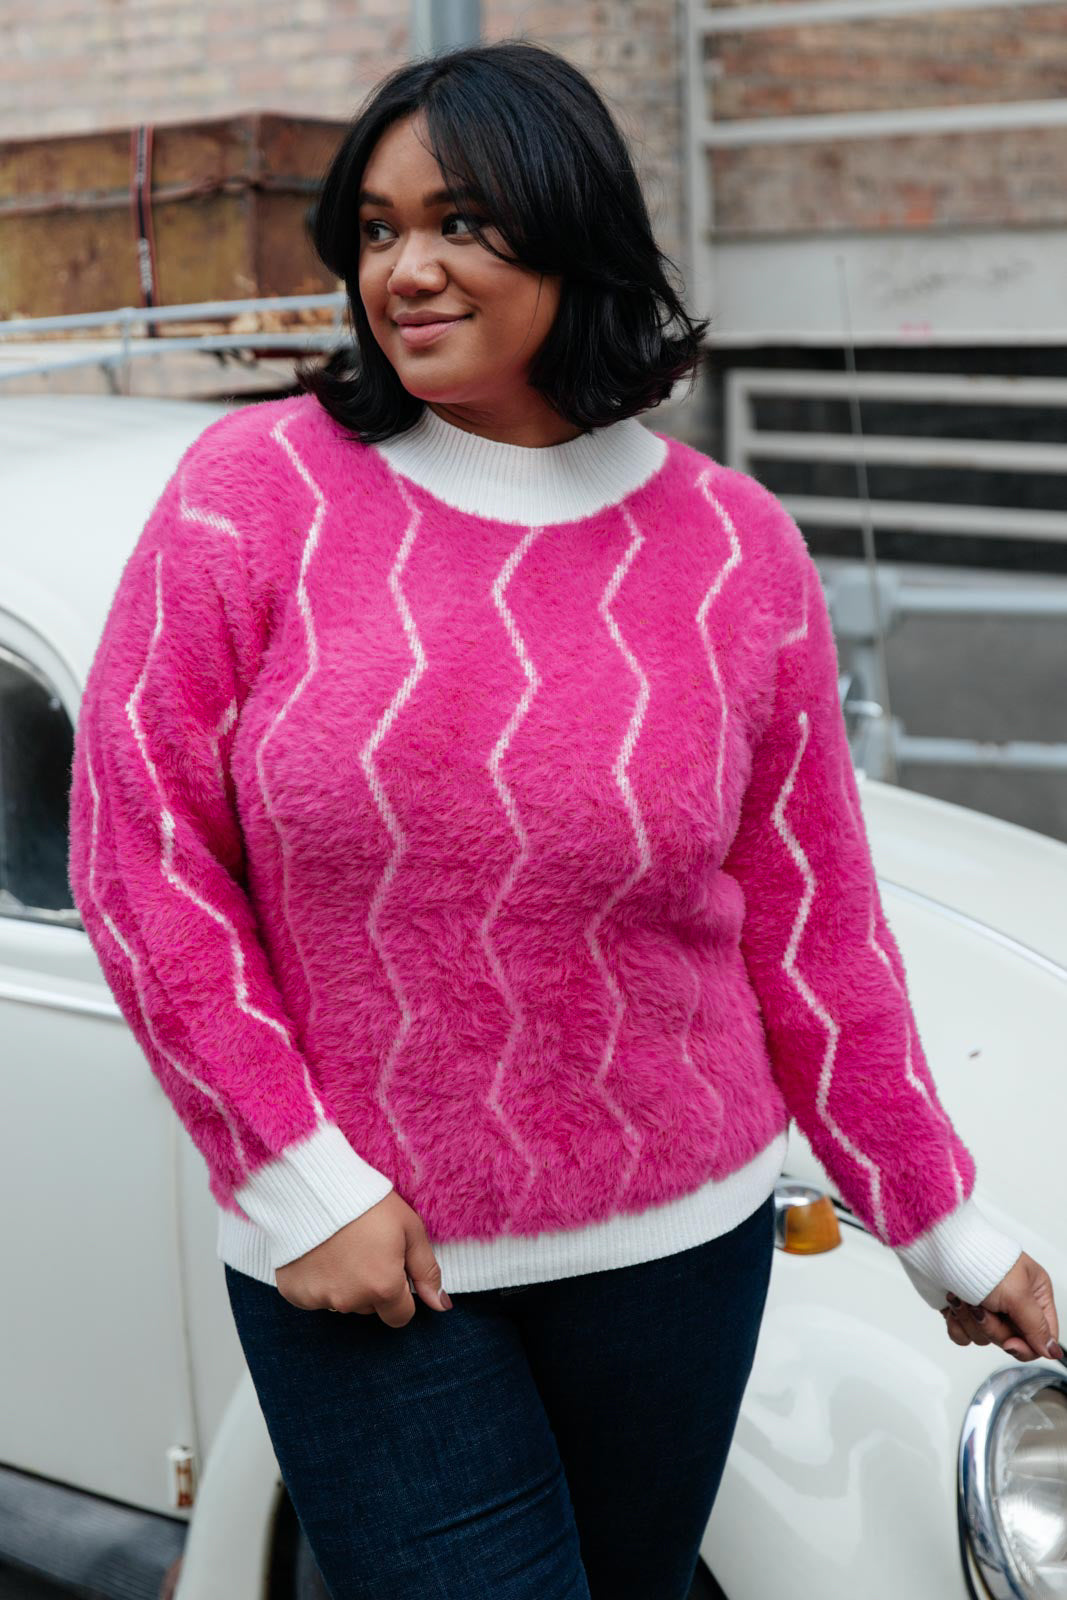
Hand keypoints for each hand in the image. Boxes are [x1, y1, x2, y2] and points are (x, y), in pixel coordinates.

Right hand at [274, 1190, 452, 1327]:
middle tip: (364, 1250)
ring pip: (341, 1302)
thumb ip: (426, 1270)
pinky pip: (312, 1296)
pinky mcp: (294, 1292)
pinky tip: (318, 1253)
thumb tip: (442, 1306)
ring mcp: (319, 1298)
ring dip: (344, 1285)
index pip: (400, 1316)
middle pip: (370, 1308)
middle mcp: (351, 1301)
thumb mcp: (409, 1228)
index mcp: (383, 1288)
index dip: (400, 1294)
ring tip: (340, 1247)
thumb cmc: (367, 1202)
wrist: (314, 1185)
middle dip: (371, 1287)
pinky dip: (317, 1281)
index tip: (391, 1268)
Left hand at [941, 1251, 1061, 1361]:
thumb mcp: (1017, 1293)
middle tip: (983, 1308)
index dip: (1027, 1346)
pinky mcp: (963, 1312)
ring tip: (964, 1299)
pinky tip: (953, 1306)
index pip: (1042, 1335)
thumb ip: (1036, 1325)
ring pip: (985, 1339)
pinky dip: (956, 1324)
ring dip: (971, 1322)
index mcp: (1034, 1293)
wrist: (937, 1247)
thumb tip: (1052, 1351)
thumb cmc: (980, 1259)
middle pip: (1011, 1341)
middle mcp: (1013, 1302)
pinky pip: (964, 1337)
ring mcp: (987, 1307)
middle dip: (993, 1328)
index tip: (1010, 1343)